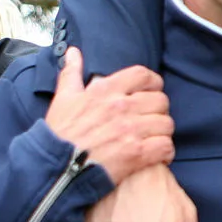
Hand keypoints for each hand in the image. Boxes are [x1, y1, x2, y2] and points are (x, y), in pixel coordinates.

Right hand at [44, 47, 174, 182]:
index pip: (144, 75)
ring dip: (162, 132)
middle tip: (149, 120)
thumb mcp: (63, 99)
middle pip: (161, 100)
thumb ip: (71, 74)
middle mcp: (122, 107)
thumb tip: (73, 52)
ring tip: (152, 138)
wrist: (55, 169)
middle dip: (157, 111)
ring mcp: (131, 131)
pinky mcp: (137, 154)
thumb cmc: (59, 134)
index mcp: (105, 90)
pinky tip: (155, 155)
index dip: (153, 83)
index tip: (150, 92)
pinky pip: (166, 147)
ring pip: (166, 124)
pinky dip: (164, 152)